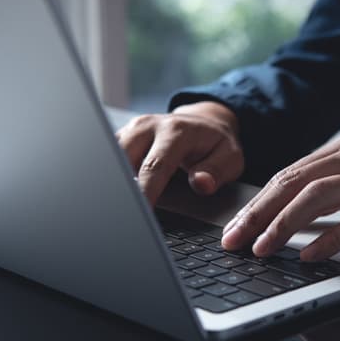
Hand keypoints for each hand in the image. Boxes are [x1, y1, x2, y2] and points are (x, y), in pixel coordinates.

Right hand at [115, 102, 243, 205]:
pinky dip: (113, 176)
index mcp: (177, 131)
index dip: (145, 192)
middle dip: (123, 188)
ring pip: (111, 157)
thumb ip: (216, 172)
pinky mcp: (123, 136)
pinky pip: (109, 157)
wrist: (206, 125)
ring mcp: (133, 129)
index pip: (155, 166)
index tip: (142, 213)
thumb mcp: (230, 158)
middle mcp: (150, 126)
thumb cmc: (216, 145)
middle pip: (123, 158)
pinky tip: (119, 196)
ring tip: (123, 206)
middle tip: (125, 216)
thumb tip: (201, 184)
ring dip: (115, 181)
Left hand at [221, 133, 339, 260]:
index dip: (258, 202)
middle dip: (259, 214)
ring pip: (318, 197)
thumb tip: (290, 216)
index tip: (236, 228)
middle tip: (234, 240)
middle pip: (295, 182)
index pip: (290, 174)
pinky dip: (330, 238)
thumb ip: (334, 190)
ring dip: (284, 225)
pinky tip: (310, 256)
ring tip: (262, 249)